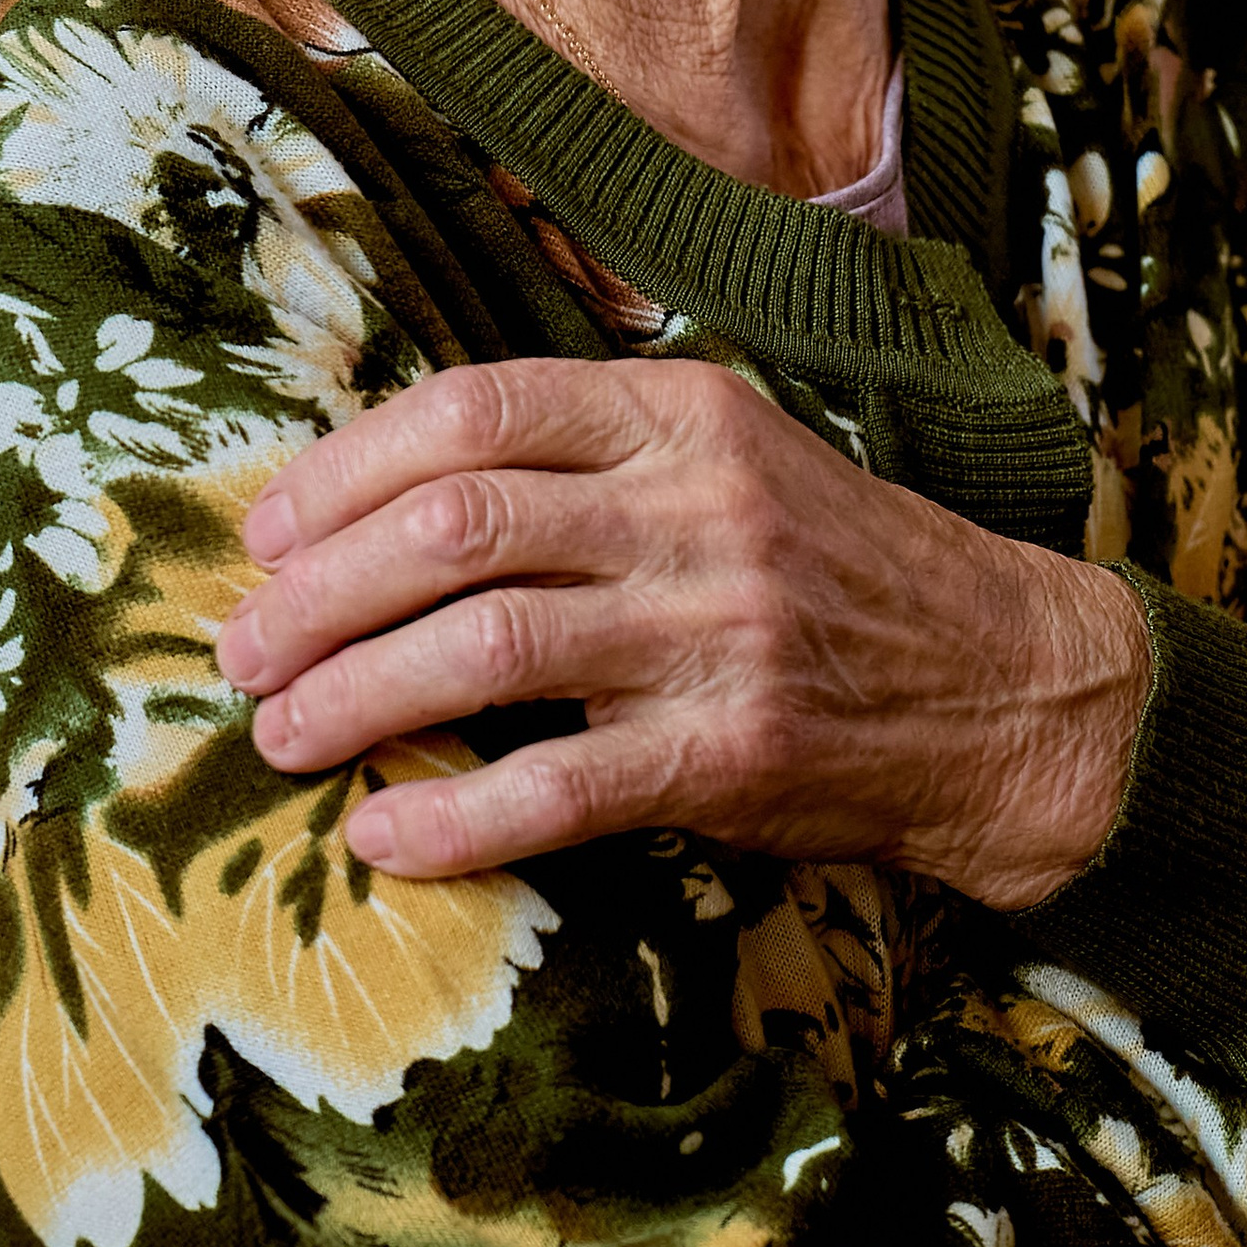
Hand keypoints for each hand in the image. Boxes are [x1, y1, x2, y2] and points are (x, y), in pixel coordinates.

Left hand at [215, 356, 1151, 904]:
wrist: (1004, 683)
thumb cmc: (832, 570)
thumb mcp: (729, 458)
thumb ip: (586, 457)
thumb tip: (382, 499)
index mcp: (681, 412)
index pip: (475, 410)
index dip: (344, 471)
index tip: (265, 534)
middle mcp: (696, 505)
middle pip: (457, 527)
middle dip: (320, 593)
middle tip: (241, 649)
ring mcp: (717, 629)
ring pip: (487, 647)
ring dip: (355, 695)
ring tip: (281, 735)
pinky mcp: (734, 753)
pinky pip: (559, 788)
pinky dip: (451, 817)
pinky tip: (382, 836)